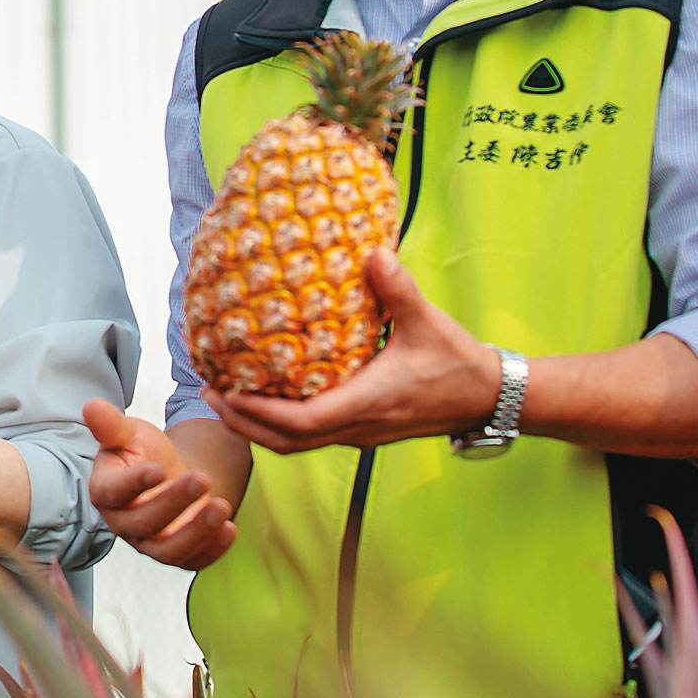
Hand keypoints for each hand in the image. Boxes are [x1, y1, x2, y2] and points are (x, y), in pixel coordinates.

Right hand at [83, 401, 235, 570]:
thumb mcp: (129, 433)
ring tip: (222, 506)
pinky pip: (192, 560)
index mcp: (105, 490)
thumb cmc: (142, 452)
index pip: (114, 492)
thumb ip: (112, 424)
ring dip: (197, 532)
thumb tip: (91, 405)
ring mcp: (149, 543)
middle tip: (201, 478)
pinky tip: (229, 529)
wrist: (166, 473)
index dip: (134, 484)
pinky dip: (212, 549)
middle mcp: (122, 523)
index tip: (156, 469)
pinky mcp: (177, 553)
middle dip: (174, 502)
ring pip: (168, 549)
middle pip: (144, 522)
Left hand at [204, 248, 502, 452]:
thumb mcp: (428, 321)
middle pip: (285, 443)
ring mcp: (358, 433)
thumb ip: (399, 288)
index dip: (259, 413)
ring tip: (223, 397)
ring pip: (295, 445)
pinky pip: (310, 437)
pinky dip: (278, 425)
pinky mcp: (361, 431)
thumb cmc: (458, 361)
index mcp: (368, 403)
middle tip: (208, 392)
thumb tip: (373, 252)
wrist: (489, 398)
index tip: (226, 391)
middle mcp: (357, 426)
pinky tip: (262, 398)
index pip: (302, 423)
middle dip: (243, 422)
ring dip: (256, 427)